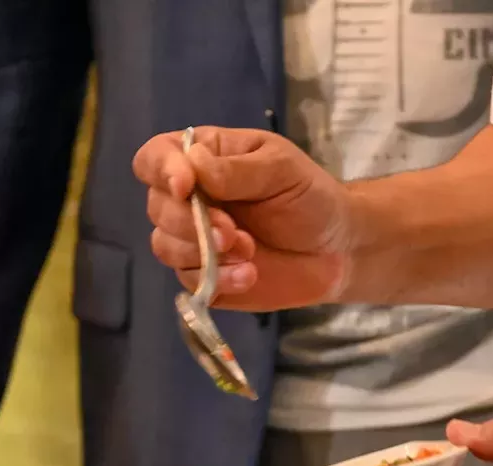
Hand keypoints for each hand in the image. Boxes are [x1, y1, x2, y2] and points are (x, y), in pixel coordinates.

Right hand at [132, 126, 351, 310]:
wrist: (337, 250)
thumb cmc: (309, 197)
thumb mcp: (281, 169)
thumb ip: (236, 169)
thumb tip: (191, 165)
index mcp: (203, 160)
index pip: (155, 158)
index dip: (162, 171)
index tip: (185, 186)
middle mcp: (190, 198)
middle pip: (157, 207)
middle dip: (190, 222)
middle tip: (233, 232)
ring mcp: (194, 239)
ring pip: (165, 246)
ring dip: (203, 252)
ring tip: (249, 251)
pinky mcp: (205, 277)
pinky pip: (189, 280)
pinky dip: (217, 279)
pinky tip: (249, 275)